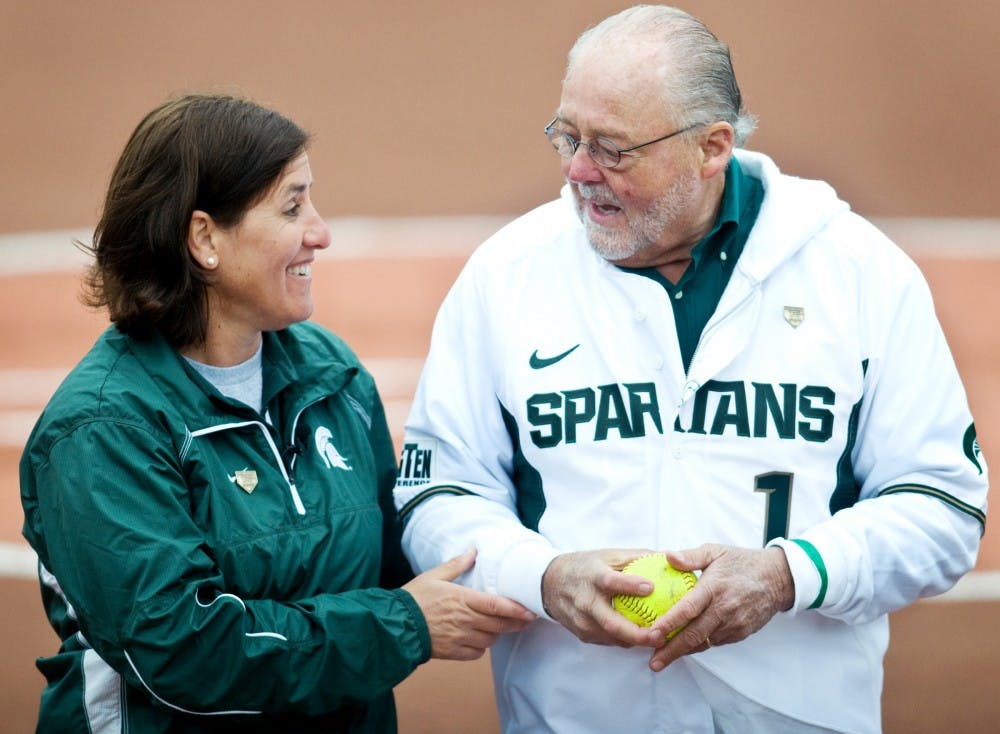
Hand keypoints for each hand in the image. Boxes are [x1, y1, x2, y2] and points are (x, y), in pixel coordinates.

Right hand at [403, 547, 536, 660]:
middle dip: (516, 623)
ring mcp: (460, 638)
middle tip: (525, 619)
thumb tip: (473, 551)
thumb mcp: (434, 575)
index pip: (497, 605)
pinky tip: (477, 638)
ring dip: (496, 633)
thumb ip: (457, 564)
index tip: (531, 611)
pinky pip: (477, 653)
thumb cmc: (414, 598)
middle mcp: (465, 620)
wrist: (395, 625)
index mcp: (463, 599)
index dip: (517, 610)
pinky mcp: (453, 652)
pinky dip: (481, 647)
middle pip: (500, 624)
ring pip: (490, 639)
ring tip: (496, 625)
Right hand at [540, 549, 665, 647]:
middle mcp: (585, 600)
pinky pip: (608, 641)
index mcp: (592, 577)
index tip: (651, 587)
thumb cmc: (586, 567)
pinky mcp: (582, 634)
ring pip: (612, 637)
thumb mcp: (607, 556)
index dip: (630, 585)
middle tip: (661, 635)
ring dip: (636, 641)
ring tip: (659, 639)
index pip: (610, 582)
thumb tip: (669, 557)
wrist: (551, 583)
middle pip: (611, 622)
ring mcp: (582, 620)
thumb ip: (636, 557)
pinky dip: (626, 641)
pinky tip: (642, 638)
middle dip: (637, 633)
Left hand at [647, 544, 793, 670]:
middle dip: (671, 651)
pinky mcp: (740, 633)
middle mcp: (724, 609)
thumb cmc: (742, 562)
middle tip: (653, 662)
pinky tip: (684, 647)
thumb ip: (690, 556)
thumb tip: (667, 556)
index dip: (668, 624)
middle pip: (693, 635)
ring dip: (683, 651)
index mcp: (714, 588)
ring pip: (704, 642)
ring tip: (662, 658)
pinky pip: (715, 642)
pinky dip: (699, 645)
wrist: (777, 578)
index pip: (687, 609)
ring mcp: (733, 624)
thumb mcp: (715, 551)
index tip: (651, 634)